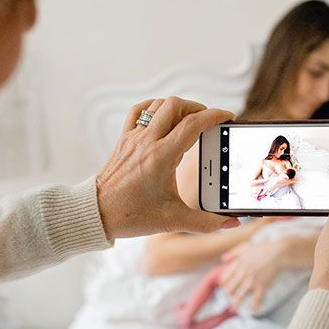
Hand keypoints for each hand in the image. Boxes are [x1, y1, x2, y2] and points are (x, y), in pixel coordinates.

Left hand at [95, 97, 240, 239]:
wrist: (97, 213)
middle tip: (209, 120)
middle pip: (176, 106)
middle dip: (198, 108)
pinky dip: (154, 107)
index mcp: (161, 157)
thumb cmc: (132, 216)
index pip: (192, 125)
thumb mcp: (173, 220)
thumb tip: (232, 222)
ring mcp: (133, 138)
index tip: (227, 117)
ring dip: (178, 106)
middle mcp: (147, 142)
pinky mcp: (124, 139)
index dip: (214, 116)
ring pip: (158, 105)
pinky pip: (138, 111)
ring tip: (190, 119)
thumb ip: (206, 223)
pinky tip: (163, 116)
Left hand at [219, 240, 284, 312]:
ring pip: (239, 297)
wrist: (278, 252)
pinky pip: (256, 300)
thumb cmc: (262, 248)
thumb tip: (223, 259)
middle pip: (230, 289)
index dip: (224, 284)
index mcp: (237, 265)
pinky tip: (252, 310)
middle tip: (230, 296)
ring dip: (235, 304)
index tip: (226, 286)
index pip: (224, 278)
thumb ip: (233, 253)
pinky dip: (254, 306)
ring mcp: (252, 281)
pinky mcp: (262, 286)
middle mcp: (242, 274)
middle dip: (229, 294)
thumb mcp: (245, 246)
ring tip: (233, 309)